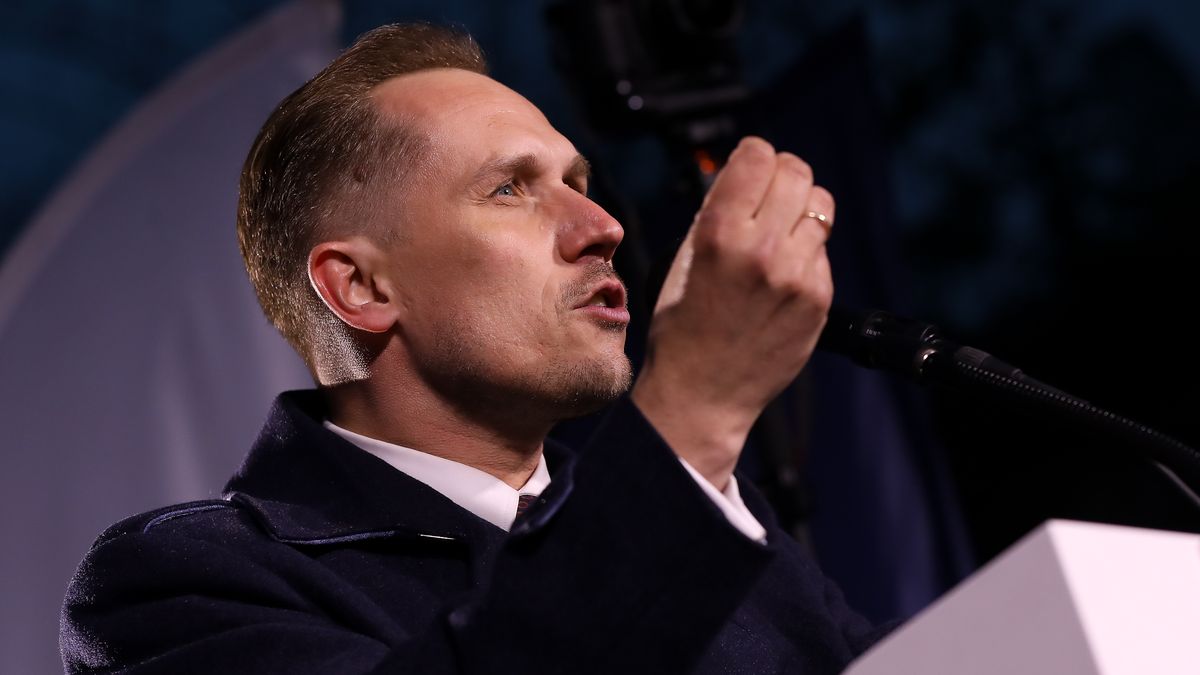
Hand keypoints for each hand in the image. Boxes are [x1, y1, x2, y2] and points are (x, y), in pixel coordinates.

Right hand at [631, 136, 834, 489]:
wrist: (704, 392)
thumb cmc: (682, 328)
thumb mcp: (682, 261)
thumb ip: (714, 216)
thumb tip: (744, 178)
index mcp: (719, 234)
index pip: (757, 155)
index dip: (752, 156)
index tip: (748, 168)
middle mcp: (763, 249)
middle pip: (795, 171)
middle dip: (781, 174)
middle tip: (768, 194)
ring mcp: (797, 274)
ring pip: (819, 204)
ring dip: (800, 208)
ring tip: (780, 230)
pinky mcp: (819, 297)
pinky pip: (822, 248)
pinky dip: (805, 250)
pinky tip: (782, 274)